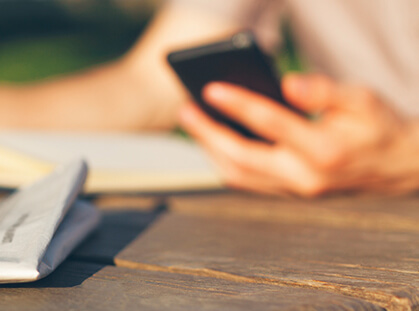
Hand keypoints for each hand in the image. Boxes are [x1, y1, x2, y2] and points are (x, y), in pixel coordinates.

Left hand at [179, 73, 418, 196]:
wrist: (396, 166)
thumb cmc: (376, 126)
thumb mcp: (363, 100)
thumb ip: (325, 91)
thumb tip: (289, 83)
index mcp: (325, 151)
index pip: (272, 125)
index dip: (239, 105)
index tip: (211, 89)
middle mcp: (306, 178)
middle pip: (242, 158)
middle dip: (208, 134)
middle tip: (185, 109)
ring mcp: (294, 191)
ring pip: (238, 175)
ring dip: (209, 148)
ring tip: (191, 119)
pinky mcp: (287, 194)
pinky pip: (245, 180)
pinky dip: (222, 159)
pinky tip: (210, 137)